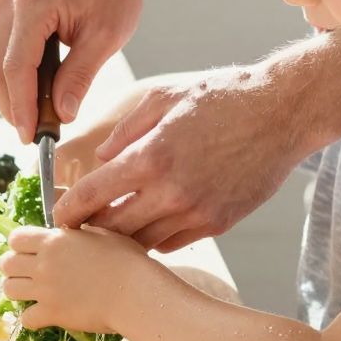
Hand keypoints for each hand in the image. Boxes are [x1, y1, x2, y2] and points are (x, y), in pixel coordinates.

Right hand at [0, 0, 144, 144]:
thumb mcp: (106, 38)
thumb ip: (80, 77)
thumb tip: (62, 114)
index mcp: (33, 1)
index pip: (17, 66)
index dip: (22, 106)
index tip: (31, 136)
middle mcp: (8, 0)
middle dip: (13, 107)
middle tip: (35, 136)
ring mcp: (2, 5)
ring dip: (11, 98)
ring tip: (37, 122)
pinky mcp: (3, 15)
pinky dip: (13, 82)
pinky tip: (33, 100)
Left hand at [0, 225, 152, 334]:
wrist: (135, 292)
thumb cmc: (126, 259)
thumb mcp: (102, 234)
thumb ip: (79, 234)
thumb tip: (72, 234)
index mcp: (54, 240)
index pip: (16, 238)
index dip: (20, 244)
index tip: (31, 250)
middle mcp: (43, 264)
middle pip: (6, 264)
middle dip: (14, 268)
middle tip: (30, 273)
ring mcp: (45, 290)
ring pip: (9, 290)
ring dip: (18, 291)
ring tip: (33, 293)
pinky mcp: (52, 314)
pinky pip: (26, 319)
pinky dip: (33, 318)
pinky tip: (45, 315)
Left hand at [52, 47, 317, 250]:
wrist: (282, 113)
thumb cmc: (223, 97)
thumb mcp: (165, 98)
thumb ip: (126, 130)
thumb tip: (101, 159)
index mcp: (151, 156)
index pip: (93, 196)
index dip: (68, 211)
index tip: (58, 218)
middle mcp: (171, 191)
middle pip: (113, 230)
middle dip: (91, 231)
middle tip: (81, 228)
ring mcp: (197, 212)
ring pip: (143, 243)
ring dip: (124, 238)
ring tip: (114, 227)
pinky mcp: (218, 223)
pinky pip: (173, 242)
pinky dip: (155, 238)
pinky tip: (150, 223)